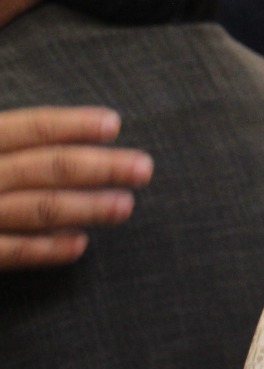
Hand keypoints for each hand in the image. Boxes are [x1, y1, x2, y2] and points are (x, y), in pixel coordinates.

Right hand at [0, 106, 153, 269]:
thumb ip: (7, 136)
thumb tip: (50, 116)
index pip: (27, 128)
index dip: (71, 124)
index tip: (114, 123)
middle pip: (42, 167)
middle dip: (97, 167)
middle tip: (144, 168)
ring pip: (33, 209)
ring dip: (84, 208)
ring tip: (125, 206)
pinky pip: (7, 252)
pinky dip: (44, 250)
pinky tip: (79, 245)